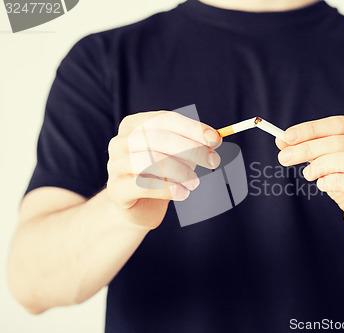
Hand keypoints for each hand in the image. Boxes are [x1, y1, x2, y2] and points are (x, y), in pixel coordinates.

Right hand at [107, 111, 220, 228]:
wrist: (140, 207)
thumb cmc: (162, 174)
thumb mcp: (179, 155)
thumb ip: (194, 144)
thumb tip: (215, 138)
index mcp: (133, 125)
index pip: (165, 119)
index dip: (192, 128)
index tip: (216, 139)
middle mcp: (120, 141)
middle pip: (159, 138)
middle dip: (191, 149)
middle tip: (213, 162)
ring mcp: (115, 165)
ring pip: (151, 161)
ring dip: (181, 171)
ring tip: (195, 182)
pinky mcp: (116, 189)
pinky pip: (145, 185)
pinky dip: (169, 189)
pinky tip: (183, 194)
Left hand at [276, 116, 343, 240]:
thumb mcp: (329, 162)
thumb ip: (309, 149)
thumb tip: (281, 140)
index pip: (342, 124)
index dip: (312, 129)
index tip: (286, 137)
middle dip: (309, 148)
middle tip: (285, 158)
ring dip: (322, 165)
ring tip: (307, 175)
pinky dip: (334, 181)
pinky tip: (322, 185)